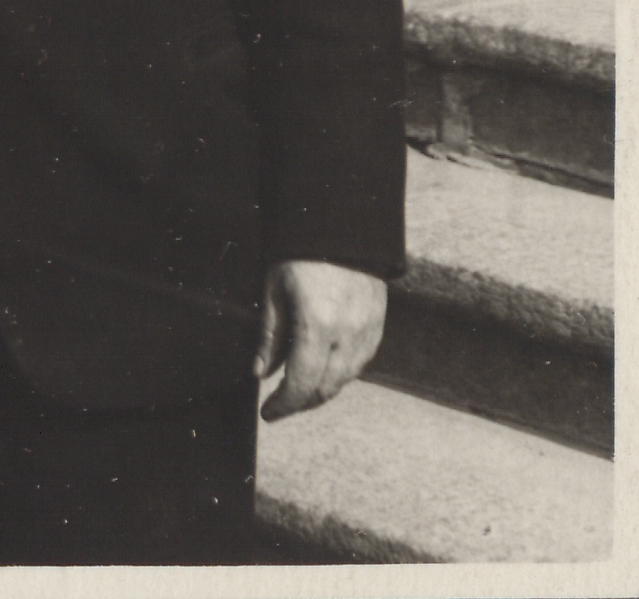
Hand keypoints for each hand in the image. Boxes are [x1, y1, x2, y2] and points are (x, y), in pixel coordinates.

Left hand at [253, 259, 386, 421]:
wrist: (341, 226)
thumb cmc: (300, 254)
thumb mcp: (274, 290)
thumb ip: (270, 336)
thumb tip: (260, 374)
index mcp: (318, 325)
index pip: (302, 383)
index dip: (284, 404)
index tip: (268, 412)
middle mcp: (347, 333)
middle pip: (325, 389)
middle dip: (301, 403)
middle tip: (280, 405)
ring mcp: (367, 331)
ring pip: (345, 379)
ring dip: (321, 390)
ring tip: (298, 389)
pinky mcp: (378, 325)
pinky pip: (360, 363)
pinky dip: (340, 373)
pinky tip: (324, 368)